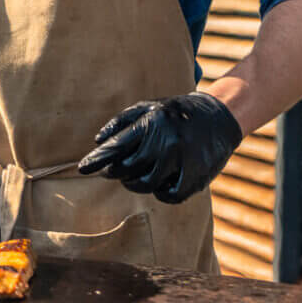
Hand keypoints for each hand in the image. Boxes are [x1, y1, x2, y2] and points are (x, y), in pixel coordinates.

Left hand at [77, 93, 244, 203]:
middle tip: (112, 171)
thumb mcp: (149, 107)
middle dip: (115, 172)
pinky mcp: (196, 176)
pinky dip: (161, 193)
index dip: (97, 160)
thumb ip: (122, 122)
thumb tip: (98, 142)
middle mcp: (165, 141)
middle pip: (127, 169)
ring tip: (134, 177)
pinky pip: (169, 195)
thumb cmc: (177, 112)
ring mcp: (181, 160)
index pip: (117, 146)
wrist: (220, 116)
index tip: (81, 169)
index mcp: (152, 123)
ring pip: (145, 184)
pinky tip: (159, 183)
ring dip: (134, 184)